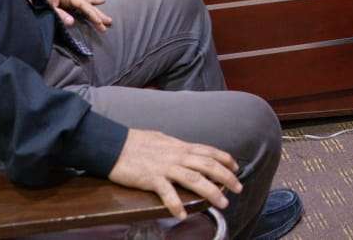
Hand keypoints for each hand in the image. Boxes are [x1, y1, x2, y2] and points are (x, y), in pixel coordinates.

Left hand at [37, 0, 111, 32]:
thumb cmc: (34, 1)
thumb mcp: (46, 8)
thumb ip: (59, 15)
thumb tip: (72, 22)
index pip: (83, 4)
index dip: (92, 15)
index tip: (100, 24)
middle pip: (87, 3)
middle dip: (98, 14)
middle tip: (109, 22)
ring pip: (85, 3)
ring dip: (96, 10)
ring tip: (107, 16)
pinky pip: (80, 3)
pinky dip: (89, 4)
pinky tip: (97, 2)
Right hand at [108, 128, 241, 219]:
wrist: (113, 144)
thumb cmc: (136, 142)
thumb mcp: (162, 139)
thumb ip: (176, 147)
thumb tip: (186, 152)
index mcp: (180, 146)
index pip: (208, 151)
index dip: (225, 159)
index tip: (236, 167)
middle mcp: (176, 155)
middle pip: (207, 165)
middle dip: (226, 177)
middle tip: (239, 188)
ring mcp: (165, 167)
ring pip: (194, 179)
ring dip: (211, 191)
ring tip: (222, 203)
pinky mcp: (151, 178)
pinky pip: (167, 192)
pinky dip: (176, 204)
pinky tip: (183, 214)